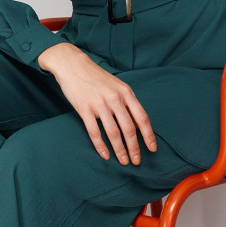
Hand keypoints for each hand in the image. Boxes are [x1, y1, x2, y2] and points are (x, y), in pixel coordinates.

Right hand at [37, 43, 157, 163]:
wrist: (73, 65)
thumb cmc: (97, 77)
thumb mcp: (117, 85)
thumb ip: (127, 102)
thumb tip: (137, 123)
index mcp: (126, 92)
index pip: (141, 117)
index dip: (148, 135)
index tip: (152, 148)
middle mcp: (115, 99)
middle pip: (129, 128)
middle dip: (135, 147)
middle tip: (137, 161)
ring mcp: (99, 104)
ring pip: (113, 133)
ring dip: (120, 150)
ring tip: (124, 161)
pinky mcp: (84, 109)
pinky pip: (94, 132)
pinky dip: (101, 146)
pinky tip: (105, 155)